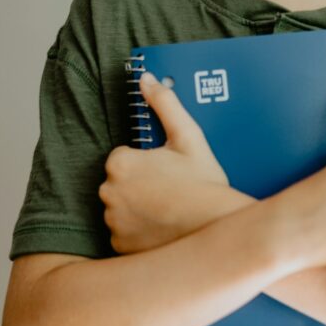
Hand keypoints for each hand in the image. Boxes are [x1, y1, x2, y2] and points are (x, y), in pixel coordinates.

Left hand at [99, 71, 234, 253]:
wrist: (216, 228)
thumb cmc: (204, 184)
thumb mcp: (189, 138)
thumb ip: (165, 105)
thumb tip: (147, 79)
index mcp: (121, 163)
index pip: (124, 159)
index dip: (148, 164)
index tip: (169, 172)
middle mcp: (109, 192)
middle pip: (120, 184)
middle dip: (140, 187)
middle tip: (172, 191)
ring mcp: (113, 222)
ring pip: (121, 210)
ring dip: (138, 210)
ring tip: (169, 212)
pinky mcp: (120, 246)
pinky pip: (124, 236)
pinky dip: (138, 234)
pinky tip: (162, 229)